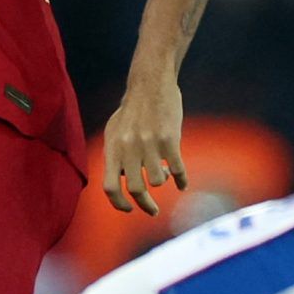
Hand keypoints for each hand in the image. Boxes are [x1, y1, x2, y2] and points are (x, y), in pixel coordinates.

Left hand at [101, 74, 186, 215]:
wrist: (150, 83)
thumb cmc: (132, 109)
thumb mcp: (114, 131)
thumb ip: (114, 156)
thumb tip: (120, 179)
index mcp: (113, 148)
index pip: (110, 187)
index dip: (118, 204)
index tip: (129, 209)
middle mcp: (129, 148)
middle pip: (136, 189)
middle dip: (145, 205)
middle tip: (153, 211)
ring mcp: (149, 144)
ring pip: (157, 181)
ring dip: (162, 182)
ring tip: (163, 174)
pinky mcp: (169, 139)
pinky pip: (177, 169)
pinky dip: (181, 180)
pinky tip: (183, 184)